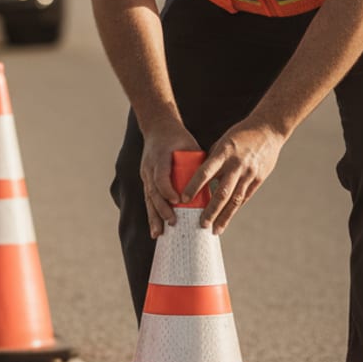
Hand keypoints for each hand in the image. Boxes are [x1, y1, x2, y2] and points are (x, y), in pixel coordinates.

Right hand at [140, 122, 200, 238]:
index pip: (161, 175)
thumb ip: (199, 161)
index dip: (167, 189)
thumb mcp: (189, 144)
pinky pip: (148, 199)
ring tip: (158, 233)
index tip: (177, 200)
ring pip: (148, 198)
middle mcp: (150, 167)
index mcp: (160, 156)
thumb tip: (217, 181)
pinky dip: (152, 215)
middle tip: (172, 221)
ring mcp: (146, 174)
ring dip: (154, 216)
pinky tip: (156, 230)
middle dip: (162, 208)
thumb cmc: (178, 137)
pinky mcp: (146, 181)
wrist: (158, 128)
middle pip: (153, 191)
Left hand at [186, 119, 285, 234]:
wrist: (268, 129)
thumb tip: (198, 178)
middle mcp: (236, 165)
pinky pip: (244, 197)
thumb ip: (212, 160)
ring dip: (224, 217)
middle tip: (201, 224)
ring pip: (235, 200)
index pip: (205, 172)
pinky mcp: (258, 179)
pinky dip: (234, 209)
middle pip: (222, 192)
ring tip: (215, 229)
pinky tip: (226, 219)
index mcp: (224, 153)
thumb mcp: (223, 143)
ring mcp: (249, 174)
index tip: (184, 198)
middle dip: (211, 210)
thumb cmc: (240, 135)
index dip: (194, 186)